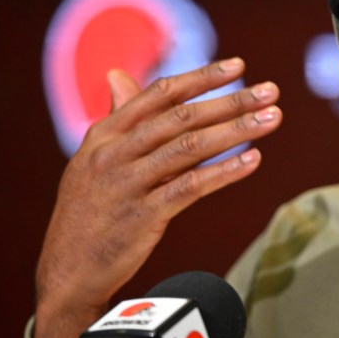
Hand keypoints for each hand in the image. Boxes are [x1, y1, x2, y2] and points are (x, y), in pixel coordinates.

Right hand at [32, 57, 281, 337]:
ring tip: (272, 118)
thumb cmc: (88, 212)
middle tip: (270, 90)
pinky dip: (224, 172)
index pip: (159, 95)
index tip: (238, 65)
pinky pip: (191, 187)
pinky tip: (252, 160)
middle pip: (181, 117)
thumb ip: (116, 119)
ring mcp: (128, 184)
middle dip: (230, 100)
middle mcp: (114, 153)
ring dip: (236, 130)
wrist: (66, 272)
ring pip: (190, 148)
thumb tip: (118, 75)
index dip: (201, 78)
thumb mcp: (92, 160)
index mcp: (104, 134)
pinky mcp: (143, 217)